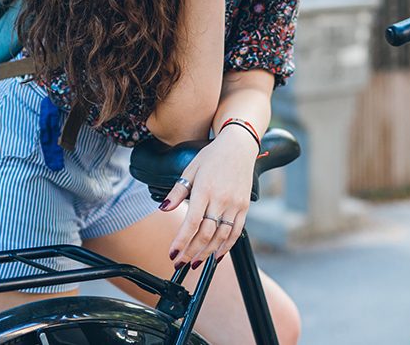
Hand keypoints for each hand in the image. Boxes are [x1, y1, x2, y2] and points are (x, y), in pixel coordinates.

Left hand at [160, 127, 258, 265]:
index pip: (192, 222)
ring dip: (207, 253)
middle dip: (191, 252)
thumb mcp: (191, 169)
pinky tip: (217, 256)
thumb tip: (164, 208)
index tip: (173, 254)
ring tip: (195, 262)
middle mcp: (221, 199)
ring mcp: (234, 204)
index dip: (181, 241)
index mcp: (204, 190)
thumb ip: (178, 191)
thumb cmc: (212, 156)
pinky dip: (227, 246)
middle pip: (206, 233)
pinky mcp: (244, 207)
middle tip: (180, 263)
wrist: (239, 145)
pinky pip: (236, 231)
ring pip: (221, 236)